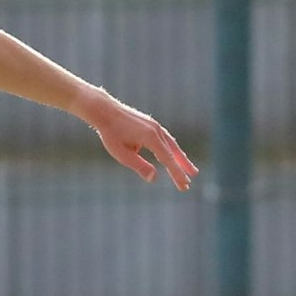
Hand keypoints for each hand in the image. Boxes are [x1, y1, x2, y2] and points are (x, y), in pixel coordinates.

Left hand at [78, 90, 197, 191]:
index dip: (177, 173)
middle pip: (173, 153)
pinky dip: (171, 149)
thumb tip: (155, 178)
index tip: (184, 184)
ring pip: (172, 145)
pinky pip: (165, 140)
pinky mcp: (152, 124)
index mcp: (151, 138)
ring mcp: (155, 126)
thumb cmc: (111, 134)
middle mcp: (157, 130)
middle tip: (189, 183)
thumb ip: (139, 166)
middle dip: (182, 169)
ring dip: (181, 159)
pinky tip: (173, 156)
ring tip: (190, 170)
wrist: (105, 110)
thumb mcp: (122, 154)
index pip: (168, 159)